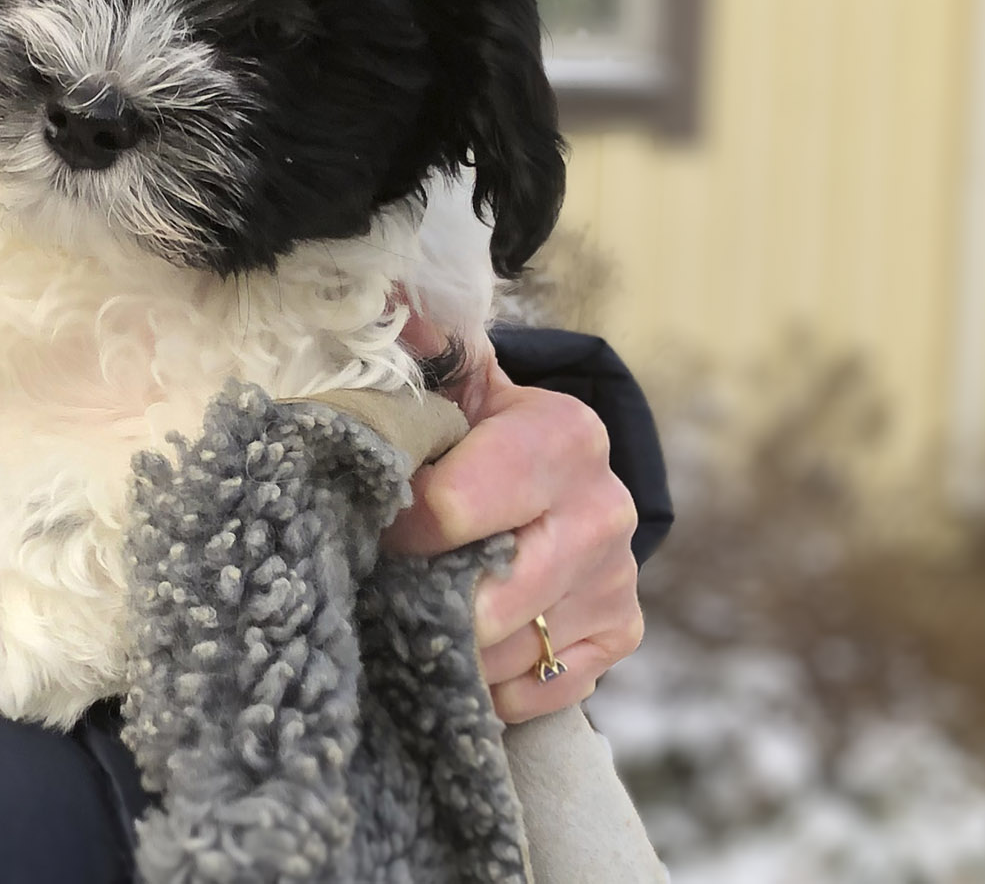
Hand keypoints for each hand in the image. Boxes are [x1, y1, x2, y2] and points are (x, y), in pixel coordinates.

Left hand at [384, 320, 643, 722]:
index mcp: (563, 436)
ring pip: (501, 656)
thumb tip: (381, 291)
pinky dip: (485, 685)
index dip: (390, 526)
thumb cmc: (481, 430)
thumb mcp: (454, 380)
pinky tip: (461, 645)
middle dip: (419, 600)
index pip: (448, 510)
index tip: (366, 521)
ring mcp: (616, 581)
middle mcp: (605, 511)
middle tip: (383, 583)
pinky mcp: (618, 636)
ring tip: (416, 610)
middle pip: (481, 601)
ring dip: (443, 647)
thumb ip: (420, 344)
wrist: (553, 475)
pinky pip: (531, 693)